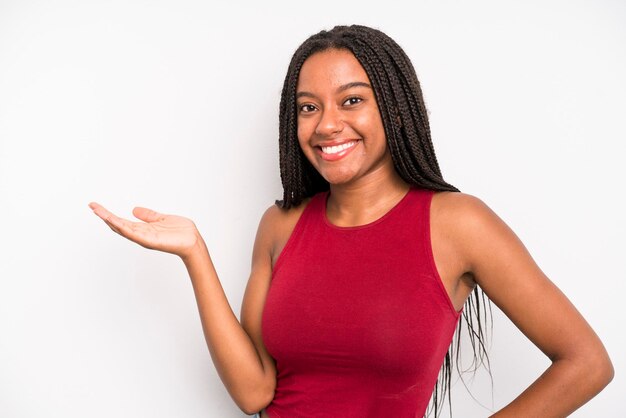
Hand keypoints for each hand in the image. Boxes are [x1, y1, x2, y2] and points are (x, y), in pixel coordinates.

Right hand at [88, 202, 203, 258]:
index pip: (122, 221)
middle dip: (104, 216)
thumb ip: (148, 215)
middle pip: (118, 225)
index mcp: (143, 229)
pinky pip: (133, 233)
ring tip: (97, 211)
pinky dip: (122, 227)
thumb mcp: (161, 219)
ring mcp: (144, 238)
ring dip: (109, 220)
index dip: (109, 214)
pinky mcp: (149, 240)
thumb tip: (134, 209)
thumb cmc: (181, 232)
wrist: (193, 241)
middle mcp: (140, 235)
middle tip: (91, 206)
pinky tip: (113, 221)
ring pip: (122, 229)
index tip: (97, 206)